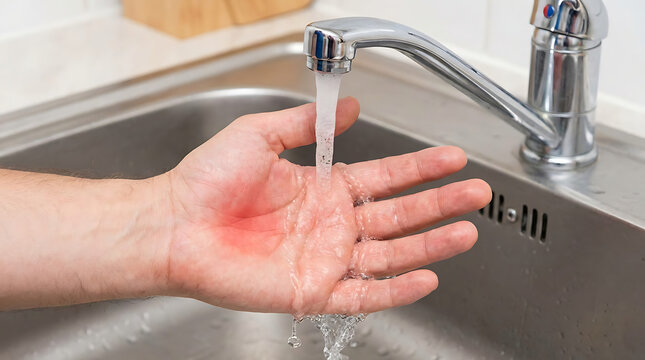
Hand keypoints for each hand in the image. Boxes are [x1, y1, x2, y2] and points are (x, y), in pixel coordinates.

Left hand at [163, 97, 490, 316]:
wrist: (174, 224)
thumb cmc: (208, 181)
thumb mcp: (261, 135)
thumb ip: (307, 125)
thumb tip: (347, 108)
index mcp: (323, 188)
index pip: (385, 177)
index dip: (420, 168)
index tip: (451, 158)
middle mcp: (331, 225)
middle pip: (399, 214)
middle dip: (440, 203)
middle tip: (476, 194)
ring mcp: (325, 259)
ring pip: (390, 254)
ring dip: (430, 245)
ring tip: (466, 233)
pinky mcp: (312, 291)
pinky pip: (362, 294)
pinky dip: (396, 290)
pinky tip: (425, 278)